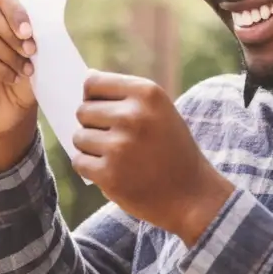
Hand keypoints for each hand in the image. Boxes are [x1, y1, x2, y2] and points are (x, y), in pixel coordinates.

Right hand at [0, 0, 38, 171]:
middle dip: (14, 35)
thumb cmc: (23, 76)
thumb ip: (30, 34)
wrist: (12, 111)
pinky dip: (0, 69)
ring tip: (25, 70)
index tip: (29, 32)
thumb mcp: (32, 53)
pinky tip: (12, 77)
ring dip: (9, 54)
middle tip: (31, 53)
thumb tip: (34, 25)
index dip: (16, 11)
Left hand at [72, 71, 234, 244]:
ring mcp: (120, 145)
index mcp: (147, 93)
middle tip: (117, 140)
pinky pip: (79, 162)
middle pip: (83, 111)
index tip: (104, 111)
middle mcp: (133, 116)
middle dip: (93, 126)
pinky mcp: (109, 174)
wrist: (193, 196)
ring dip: (92, 149)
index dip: (92, 98)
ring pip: (79, 137)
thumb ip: (127, 96)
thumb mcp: (160, 112)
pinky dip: (90, 169)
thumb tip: (87, 77)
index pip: (93, 83)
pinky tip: (113, 172)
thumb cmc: (172, 151)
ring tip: (119, 158)